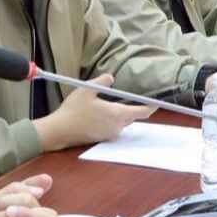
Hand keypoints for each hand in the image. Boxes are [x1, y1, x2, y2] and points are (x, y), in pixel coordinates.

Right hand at [32, 74, 153, 151]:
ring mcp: (110, 134)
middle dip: (132, 108)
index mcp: (116, 114)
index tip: (157, 102)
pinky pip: (113, 128)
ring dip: (120, 114)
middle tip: (128, 98)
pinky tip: (100, 114)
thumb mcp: (86, 89)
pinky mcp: (102, 138)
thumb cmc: (73, 110)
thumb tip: (111, 77)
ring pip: (122, 122)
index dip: (150, 107)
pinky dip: (112, 120)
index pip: (140, 112)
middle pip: (131, 117)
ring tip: (108, 104)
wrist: (60, 130)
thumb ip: (101, 82)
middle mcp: (116, 126)